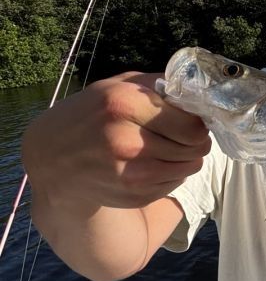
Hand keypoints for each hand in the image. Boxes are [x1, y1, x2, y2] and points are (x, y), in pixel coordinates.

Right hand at [22, 71, 210, 210]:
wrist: (52, 159)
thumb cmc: (91, 115)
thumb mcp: (118, 85)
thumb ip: (159, 85)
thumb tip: (198, 94)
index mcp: (125, 106)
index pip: (192, 125)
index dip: (198, 123)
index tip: (190, 121)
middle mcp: (127, 141)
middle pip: (195, 148)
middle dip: (194, 141)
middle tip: (181, 135)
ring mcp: (130, 174)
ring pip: (190, 168)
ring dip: (185, 158)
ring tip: (164, 148)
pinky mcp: (133, 195)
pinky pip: (174, 183)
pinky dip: (170, 173)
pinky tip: (149, 163)